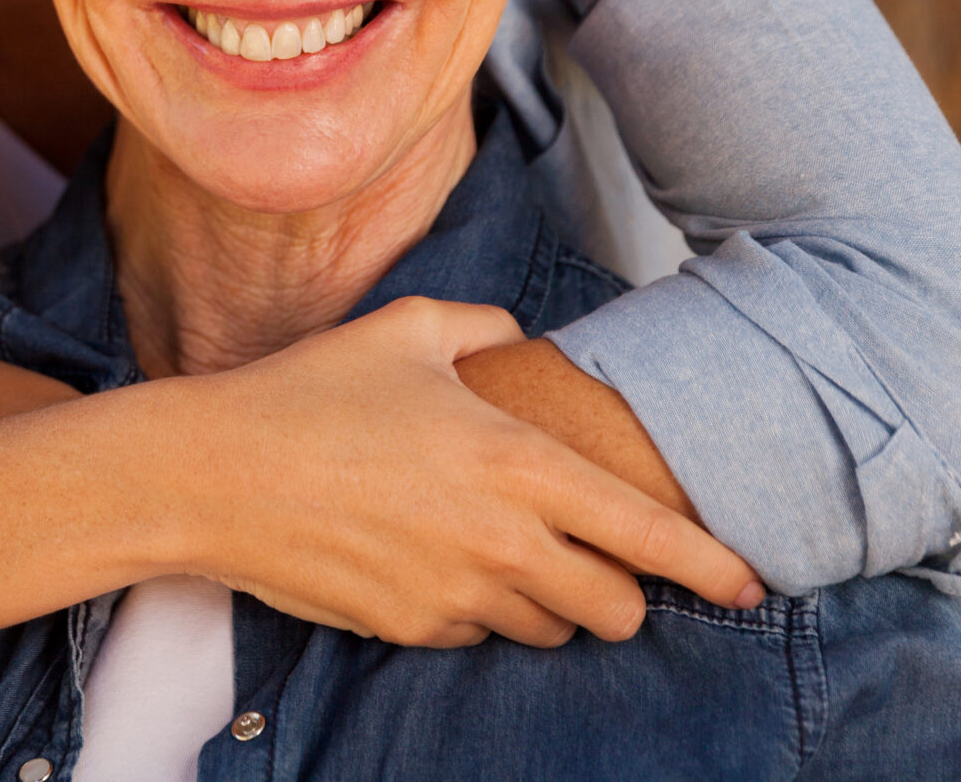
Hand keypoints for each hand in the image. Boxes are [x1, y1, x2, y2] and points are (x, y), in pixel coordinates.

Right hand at [159, 296, 762, 649]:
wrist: (210, 475)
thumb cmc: (306, 393)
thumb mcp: (404, 329)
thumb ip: (482, 326)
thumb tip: (515, 337)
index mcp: (515, 465)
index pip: (647, 535)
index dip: (711, 564)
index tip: (750, 582)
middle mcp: (499, 544)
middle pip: (615, 609)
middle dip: (624, 593)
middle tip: (602, 561)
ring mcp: (454, 597)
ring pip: (547, 628)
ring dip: (547, 599)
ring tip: (502, 549)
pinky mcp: (409, 629)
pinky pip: (474, 634)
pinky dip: (476, 608)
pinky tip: (433, 559)